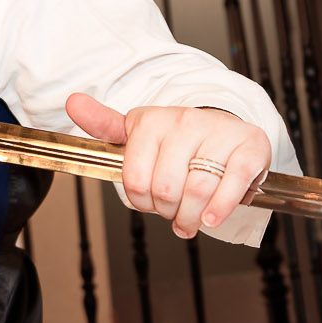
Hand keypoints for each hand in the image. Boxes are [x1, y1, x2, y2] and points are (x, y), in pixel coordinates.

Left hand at [66, 95, 270, 238]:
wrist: (227, 126)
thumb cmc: (179, 139)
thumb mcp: (138, 131)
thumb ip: (104, 125)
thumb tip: (72, 103)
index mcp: (152, 120)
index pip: (136, 180)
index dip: (143, 202)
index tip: (150, 202)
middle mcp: (185, 121)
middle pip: (167, 189)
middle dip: (168, 211)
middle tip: (174, 212)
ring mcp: (219, 132)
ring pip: (197, 191)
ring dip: (192, 217)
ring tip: (192, 219)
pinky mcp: (249, 146)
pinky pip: (231, 185)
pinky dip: (221, 208)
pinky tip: (212, 217)